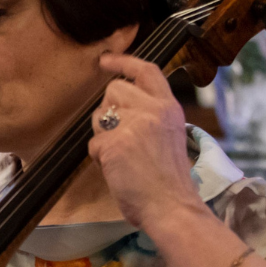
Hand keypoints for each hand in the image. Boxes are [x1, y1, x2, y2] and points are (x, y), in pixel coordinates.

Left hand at [88, 54, 205, 228]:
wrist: (171, 206)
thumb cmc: (169, 180)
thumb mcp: (169, 135)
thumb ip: (151, 116)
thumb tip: (122, 108)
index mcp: (169, 107)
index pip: (146, 71)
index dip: (123, 61)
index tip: (106, 60)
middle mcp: (152, 110)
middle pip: (113, 90)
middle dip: (108, 110)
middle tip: (120, 136)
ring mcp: (133, 125)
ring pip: (99, 115)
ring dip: (103, 135)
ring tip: (123, 156)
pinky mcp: (115, 144)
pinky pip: (94, 144)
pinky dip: (100, 158)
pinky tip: (117, 169)